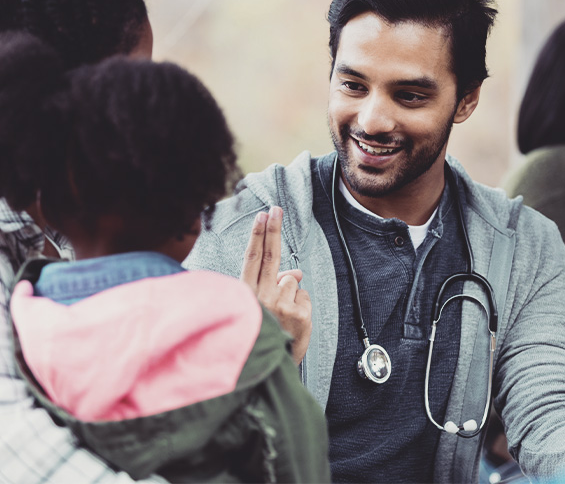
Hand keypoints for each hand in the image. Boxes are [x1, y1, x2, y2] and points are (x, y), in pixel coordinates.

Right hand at [241, 206, 311, 364]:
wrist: (269, 371)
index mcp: (245, 295)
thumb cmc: (262, 336)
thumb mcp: (260, 310)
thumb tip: (294, 272)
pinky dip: (302, 305)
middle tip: (276, 208)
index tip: (261, 215)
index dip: (257, 235)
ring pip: (292, 280)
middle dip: (273, 229)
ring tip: (282, 316)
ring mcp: (280, 305)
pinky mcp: (299, 313)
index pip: (252, 259)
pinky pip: (304, 296)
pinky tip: (292, 322)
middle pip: (270, 255)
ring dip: (291, 293)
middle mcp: (260, 297)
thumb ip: (272, 286)